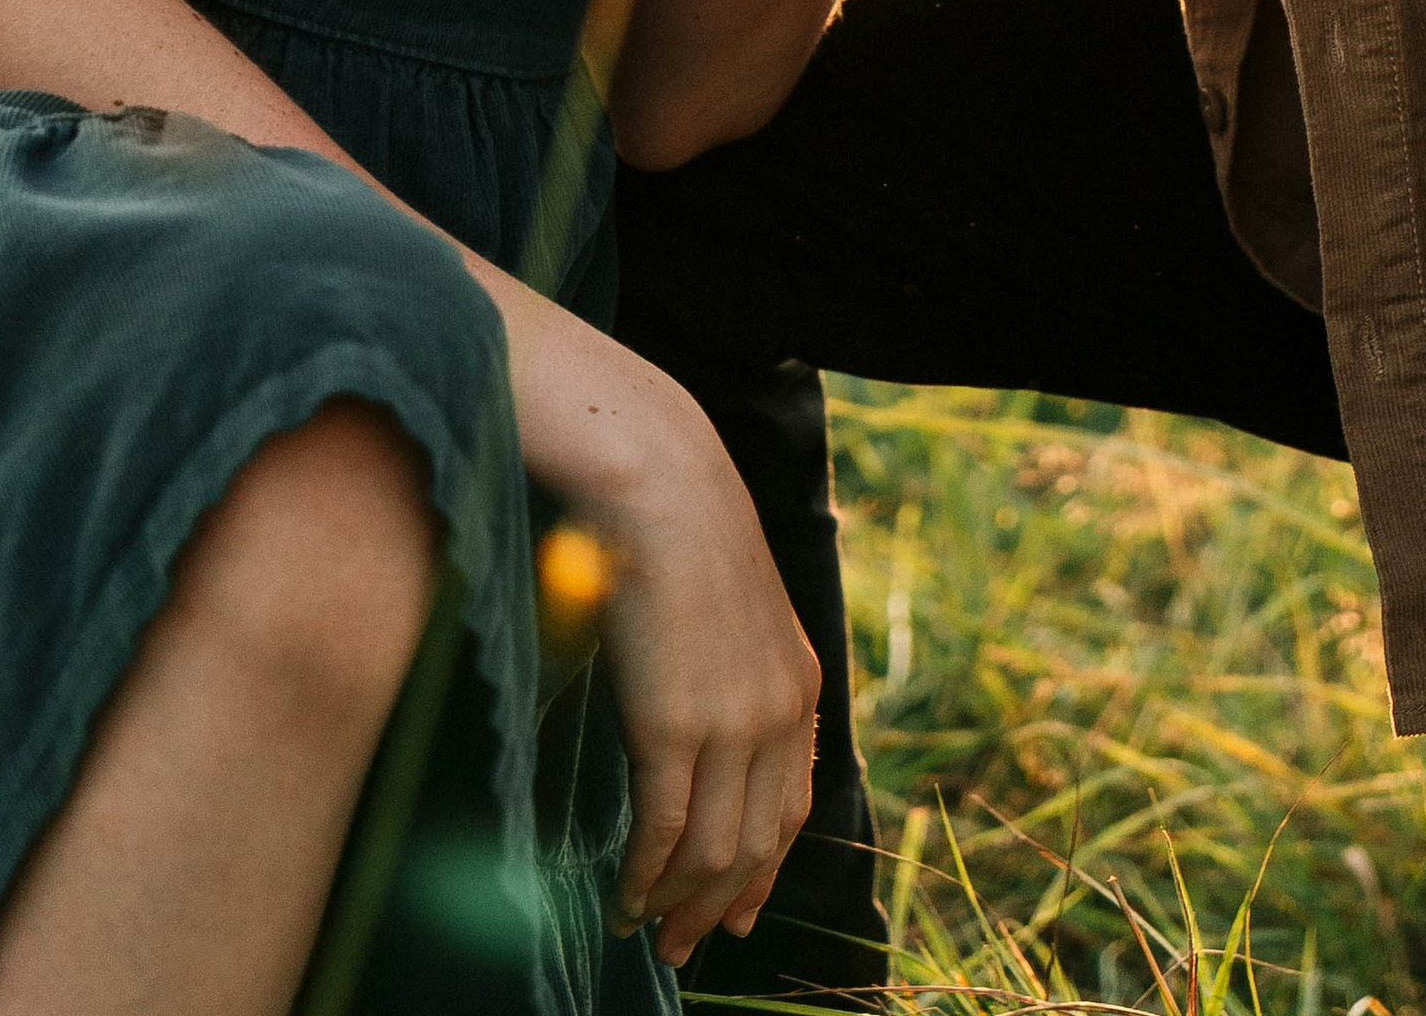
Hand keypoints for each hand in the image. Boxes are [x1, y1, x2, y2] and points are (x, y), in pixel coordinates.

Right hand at [486, 279, 821, 965]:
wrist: (660, 480)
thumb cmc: (680, 530)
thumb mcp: (734, 607)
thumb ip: (733, 671)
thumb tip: (702, 729)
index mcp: (801, 684)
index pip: (792, 807)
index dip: (765, 868)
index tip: (738, 910)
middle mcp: (778, 714)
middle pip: (756, 843)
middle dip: (718, 903)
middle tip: (684, 944)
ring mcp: (731, 723)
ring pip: (712, 849)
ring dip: (677, 903)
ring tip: (646, 932)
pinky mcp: (675, 725)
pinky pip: (665, 829)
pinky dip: (644, 876)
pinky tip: (624, 897)